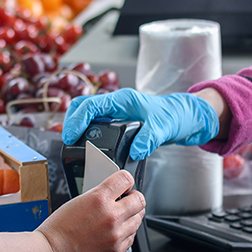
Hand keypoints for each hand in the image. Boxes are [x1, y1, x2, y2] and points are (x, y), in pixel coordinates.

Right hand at [37, 170, 144, 251]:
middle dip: (134, 199)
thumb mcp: (77, 201)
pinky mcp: (116, 251)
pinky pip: (131, 238)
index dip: (126, 181)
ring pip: (138, 220)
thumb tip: (116, 194)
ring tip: (118, 219)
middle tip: (127, 201)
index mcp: (99, 199)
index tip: (125, 185)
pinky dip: (126, 234)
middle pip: (140, 200)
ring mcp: (116, 235)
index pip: (126, 179)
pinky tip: (113, 233)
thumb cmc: (57, 230)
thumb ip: (100, 196)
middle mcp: (112, 216)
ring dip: (131, 217)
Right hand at [62, 88, 219, 159]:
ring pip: (87, 115)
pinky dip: (87, 133)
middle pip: (82, 107)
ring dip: (77, 127)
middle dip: (71, 121)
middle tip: (67, 141)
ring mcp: (115, 113)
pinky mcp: (117, 122)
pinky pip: (95, 124)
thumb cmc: (173, 116)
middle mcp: (115, 104)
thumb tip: (136, 151)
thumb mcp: (163, 128)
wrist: (183, 118)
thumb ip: (149, 139)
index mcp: (122, 100)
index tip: (70, 136)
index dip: (77, 120)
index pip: (90, 105)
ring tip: (73, 145)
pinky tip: (87, 147)